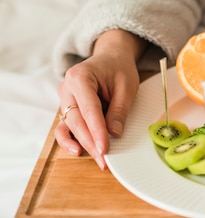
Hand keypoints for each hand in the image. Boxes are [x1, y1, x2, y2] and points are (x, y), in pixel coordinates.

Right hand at [54, 30, 145, 169]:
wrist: (111, 57)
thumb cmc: (119, 69)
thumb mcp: (126, 86)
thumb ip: (119, 109)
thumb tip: (114, 133)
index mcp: (79, 77)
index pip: (89, 110)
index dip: (97, 132)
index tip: (104, 149)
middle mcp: (66, 88)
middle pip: (76, 120)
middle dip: (91, 142)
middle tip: (104, 160)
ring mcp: (64, 98)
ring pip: (69, 125)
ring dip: (82, 143)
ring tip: (97, 159)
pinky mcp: (67, 107)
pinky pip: (65, 126)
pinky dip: (70, 139)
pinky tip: (78, 151)